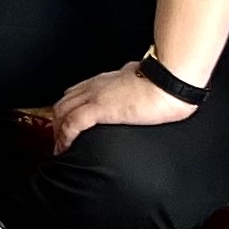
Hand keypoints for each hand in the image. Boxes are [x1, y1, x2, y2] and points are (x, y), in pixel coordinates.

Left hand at [43, 63, 198, 150]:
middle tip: (60, 142)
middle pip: (62, 105)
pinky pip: (72, 123)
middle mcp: (94, 87)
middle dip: (57, 124)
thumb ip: (131, 81)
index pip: (74, 94)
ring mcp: (94, 96)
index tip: (66, 126)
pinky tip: (67, 148)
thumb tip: (133, 81)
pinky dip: (65, 137)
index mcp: (104, 81)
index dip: (66, 111)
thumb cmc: (164, 81)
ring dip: (58, 133)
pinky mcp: (99, 108)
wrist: (170, 81)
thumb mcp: (141, 78)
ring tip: (61, 150)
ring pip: (61, 114)